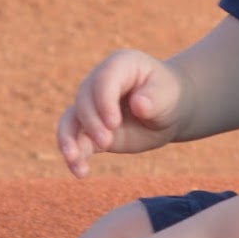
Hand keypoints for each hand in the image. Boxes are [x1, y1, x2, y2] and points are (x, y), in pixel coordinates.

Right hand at [56, 49, 187, 176]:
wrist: (167, 112)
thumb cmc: (169, 96)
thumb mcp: (168, 95)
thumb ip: (155, 98)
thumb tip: (139, 105)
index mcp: (120, 65)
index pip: (104, 79)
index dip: (104, 101)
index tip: (113, 123)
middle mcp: (99, 83)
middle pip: (84, 100)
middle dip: (91, 123)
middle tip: (106, 142)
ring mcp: (92, 106)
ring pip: (71, 120)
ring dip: (69, 140)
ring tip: (74, 159)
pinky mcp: (90, 129)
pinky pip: (75, 140)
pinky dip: (74, 155)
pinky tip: (80, 172)